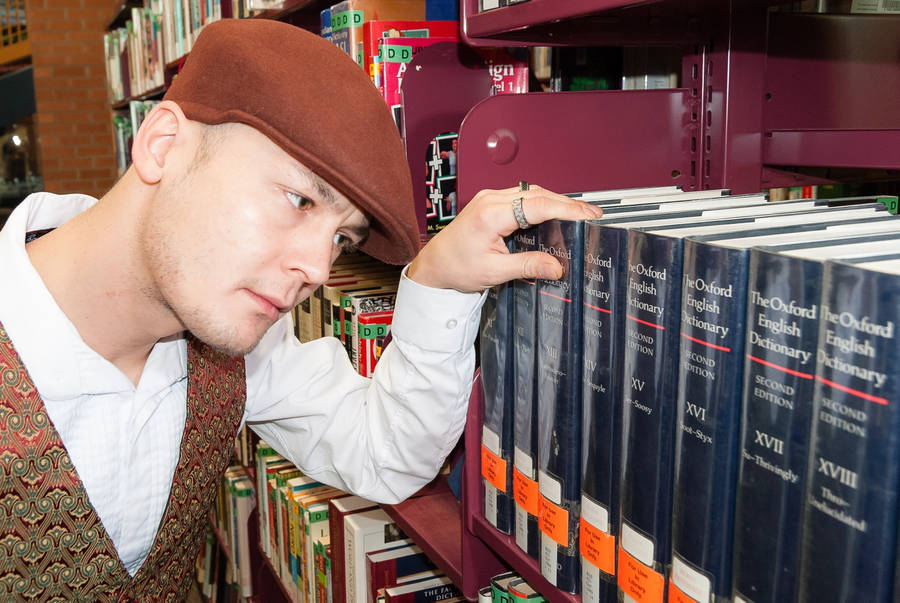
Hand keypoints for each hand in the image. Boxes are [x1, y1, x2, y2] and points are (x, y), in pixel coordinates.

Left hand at [407, 184, 602, 291]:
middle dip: (567, 204)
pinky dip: (541, 203)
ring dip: (555, 202)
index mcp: (490, 214)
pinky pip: (521, 197)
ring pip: (531, 193)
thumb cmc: (456, 268)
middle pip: (537, 194)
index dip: (566, 209)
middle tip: (592, 216)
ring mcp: (489, 198)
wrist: (434, 266)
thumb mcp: (493, 272)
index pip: (537, 205)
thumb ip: (527, 267)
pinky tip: (553, 214)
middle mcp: (490, 200)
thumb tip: (556, 267)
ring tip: (578, 215)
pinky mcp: (490, 203)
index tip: (588, 215)